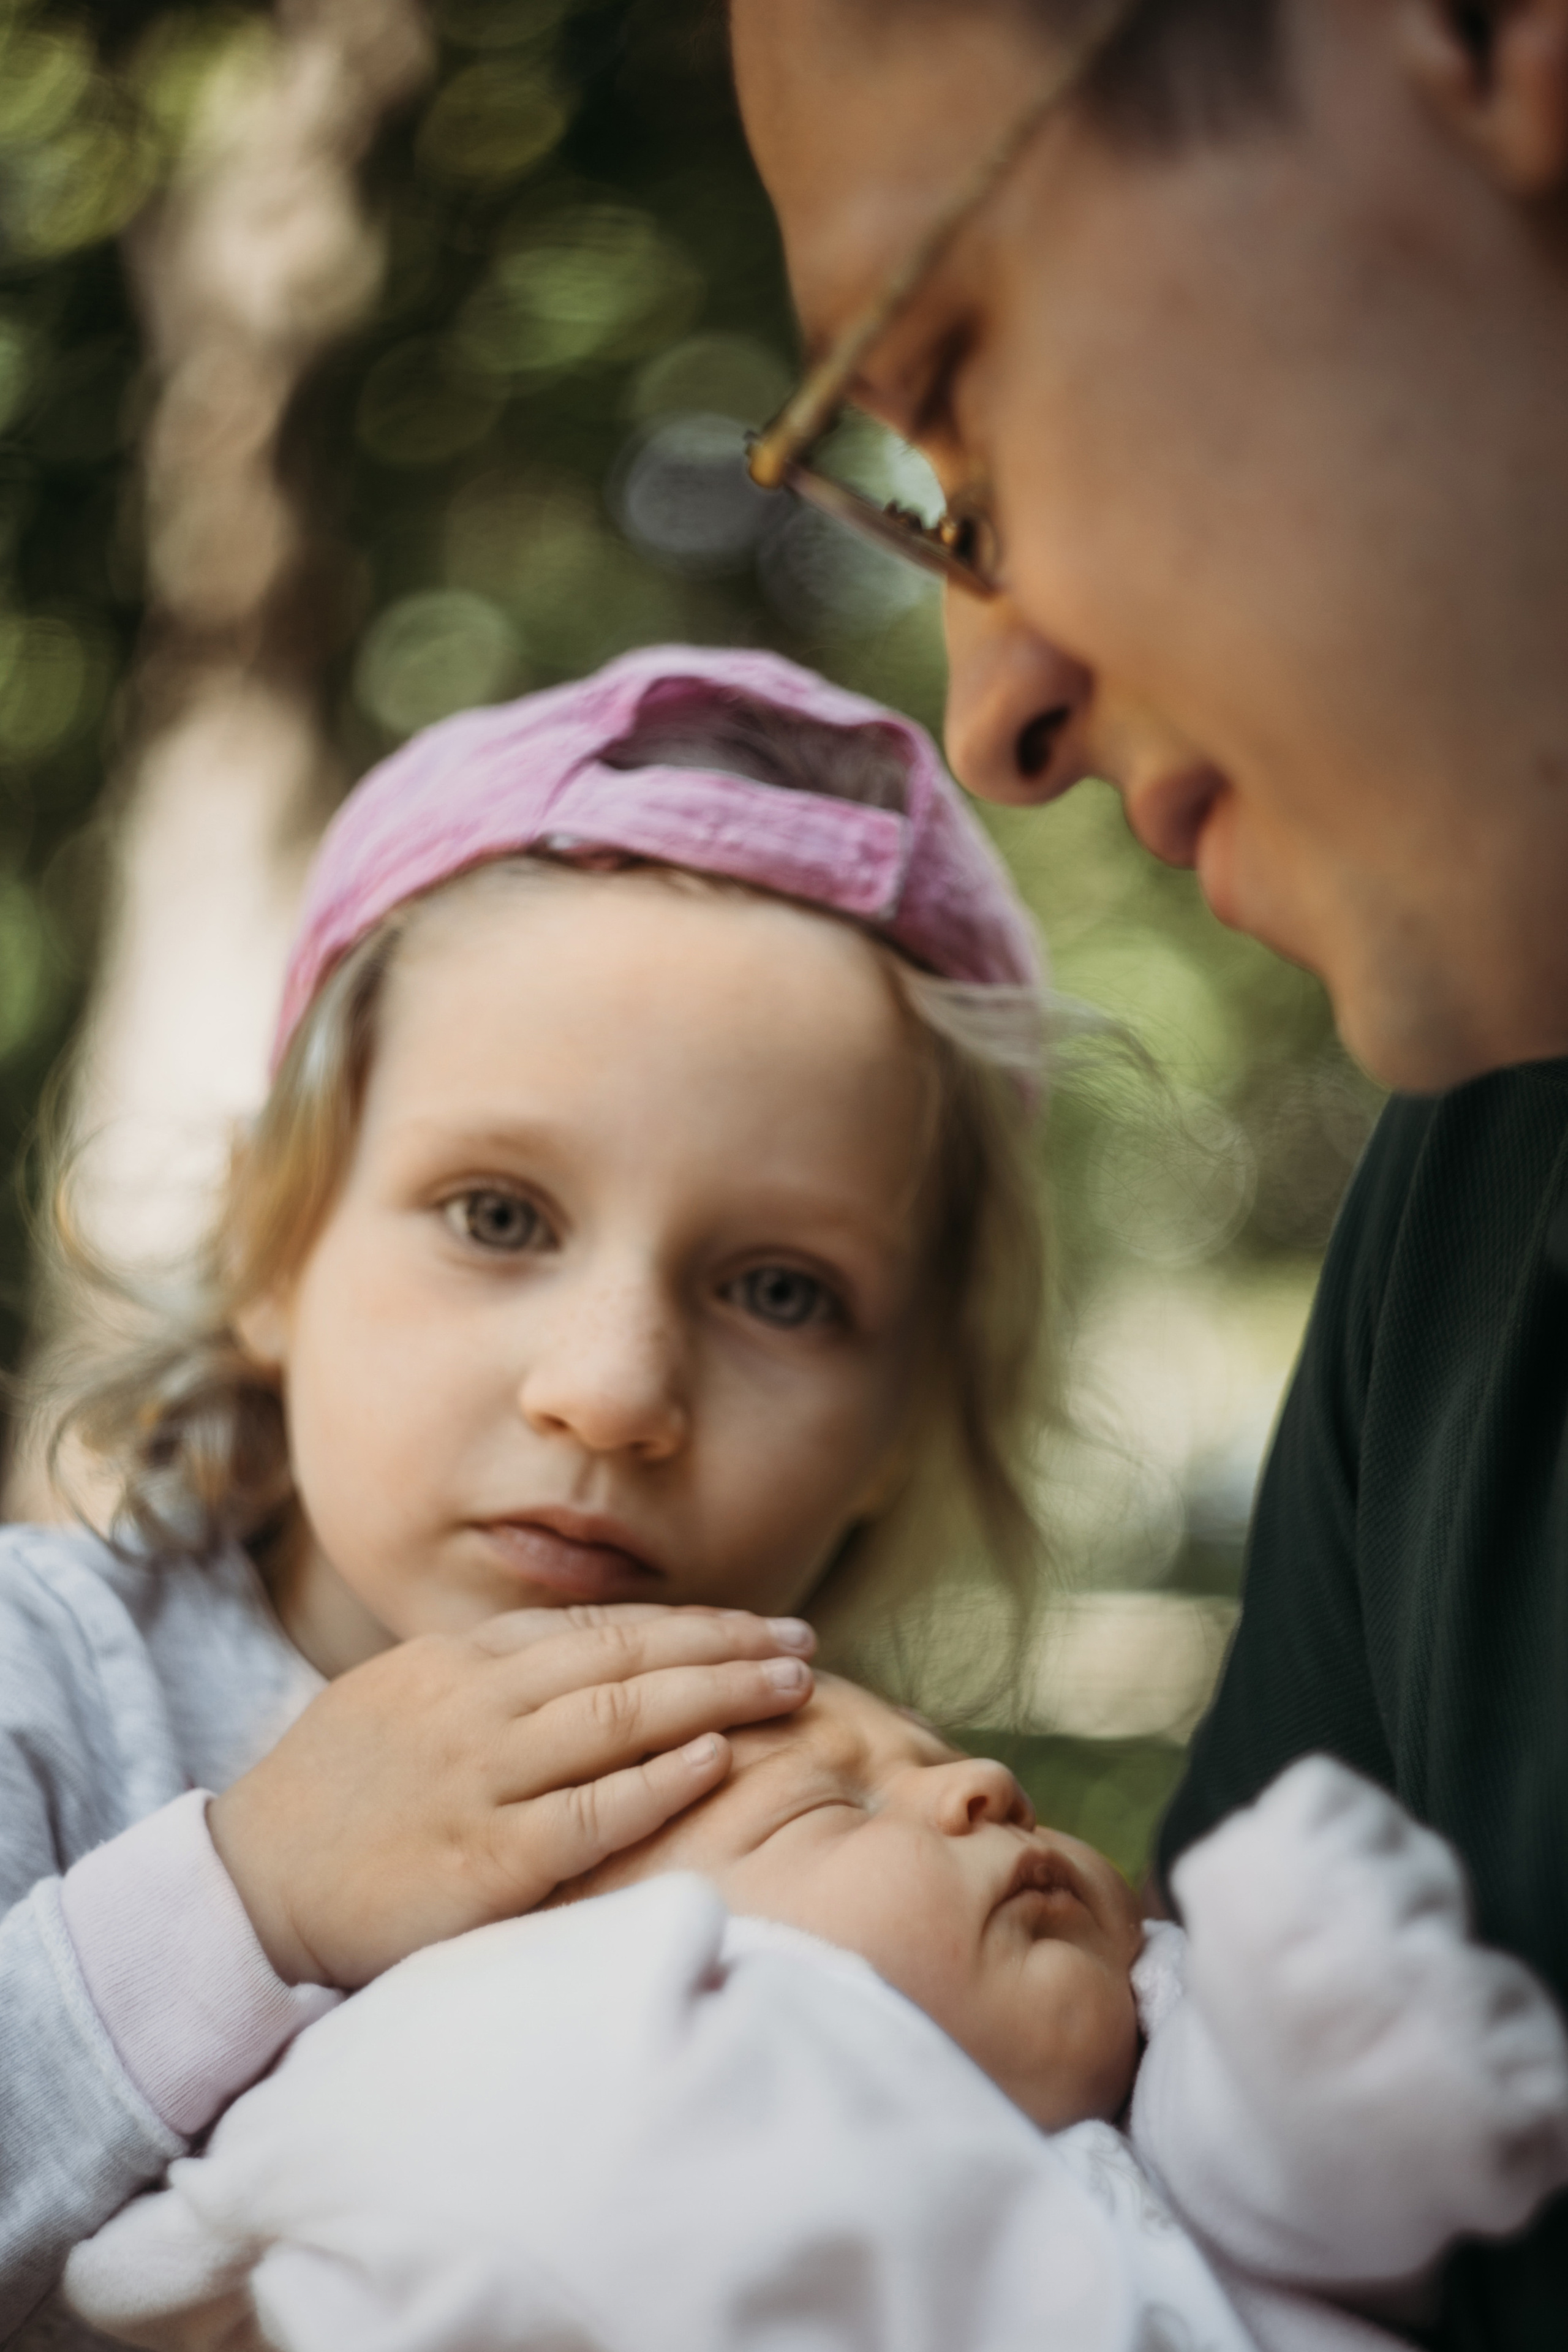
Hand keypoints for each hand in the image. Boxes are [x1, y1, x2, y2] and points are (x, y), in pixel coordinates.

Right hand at [208, 1603, 813, 1989]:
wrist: (249, 1888)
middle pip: (623, 1657)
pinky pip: (589, 1813)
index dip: (687, 1623)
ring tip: (791, 1687)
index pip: (595, 1628)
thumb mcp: (403, 1699)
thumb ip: (490, 1674)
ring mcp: (480, 1781)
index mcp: (458, 1664)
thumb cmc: (337, 1798)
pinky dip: (658, 1782)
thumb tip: (590, 1653)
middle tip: (803, 1644)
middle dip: (724, 1646)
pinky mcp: (484, 1863)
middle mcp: (475, 1708)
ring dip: (716, 1694)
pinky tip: (719, 1759)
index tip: (759, 1624)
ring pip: (618, 1717)